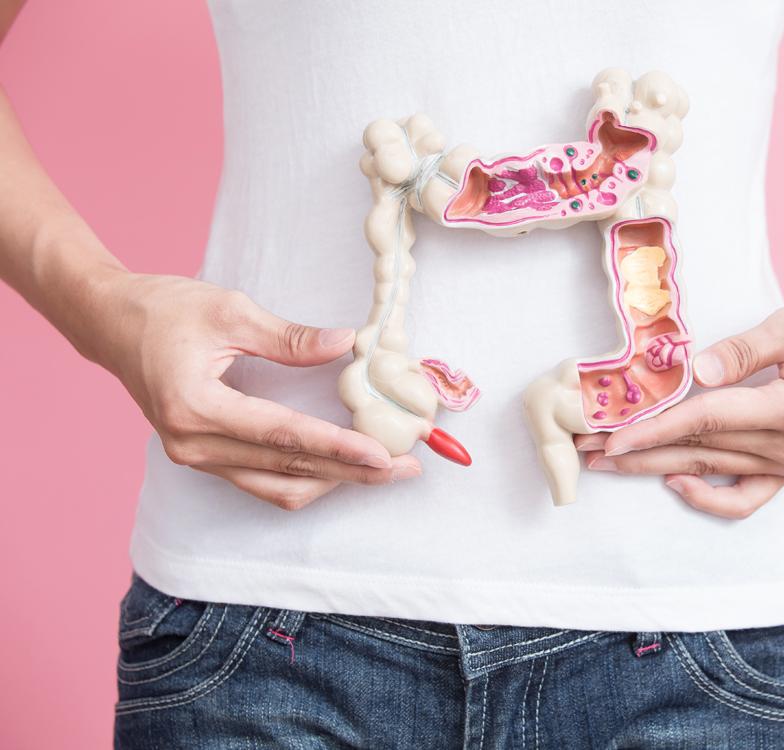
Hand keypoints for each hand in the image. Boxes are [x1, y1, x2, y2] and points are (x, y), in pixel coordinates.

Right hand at [88, 272, 419, 509]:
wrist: (109, 323)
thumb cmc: (164, 309)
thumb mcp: (230, 310)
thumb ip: (290, 337)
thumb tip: (346, 344)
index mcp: (196, 406)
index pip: (282, 436)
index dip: (337, 447)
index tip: (382, 453)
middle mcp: (193, 444)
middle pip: (287, 470)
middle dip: (351, 472)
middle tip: (404, 467)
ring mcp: (194, 456)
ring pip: (276, 486)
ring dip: (332, 481)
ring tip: (382, 471)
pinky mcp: (202, 456)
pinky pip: (259, 481)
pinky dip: (303, 477)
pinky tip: (339, 467)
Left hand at [575, 287, 783, 518]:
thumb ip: (743, 350)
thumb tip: (694, 373)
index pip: (706, 421)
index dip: (654, 429)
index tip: (609, 437)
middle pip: (699, 452)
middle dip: (637, 453)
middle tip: (587, 453)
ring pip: (712, 470)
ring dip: (657, 468)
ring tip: (611, 464)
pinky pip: (749, 495)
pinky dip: (711, 496)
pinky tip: (677, 482)